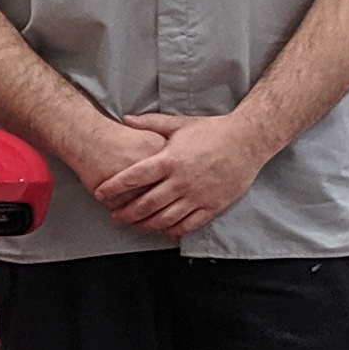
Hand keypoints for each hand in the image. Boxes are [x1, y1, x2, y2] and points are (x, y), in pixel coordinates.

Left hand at [92, 110, 267, 238]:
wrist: (247, 140)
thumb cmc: (212, 131)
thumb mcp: (180, 124)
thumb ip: (151, 124)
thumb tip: (125, 119)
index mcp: (170, 159)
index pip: (134, 177)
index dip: (114, 187)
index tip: (101, 193)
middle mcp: (181, 180)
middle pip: (146, 204)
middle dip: (126, 213)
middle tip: (115, 216)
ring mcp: (197, 196)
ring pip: (164, 218)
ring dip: (145, 225)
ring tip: (134, 225)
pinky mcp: (212, 206)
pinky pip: (188, 225)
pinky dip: (172, 231)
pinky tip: (163, 231)